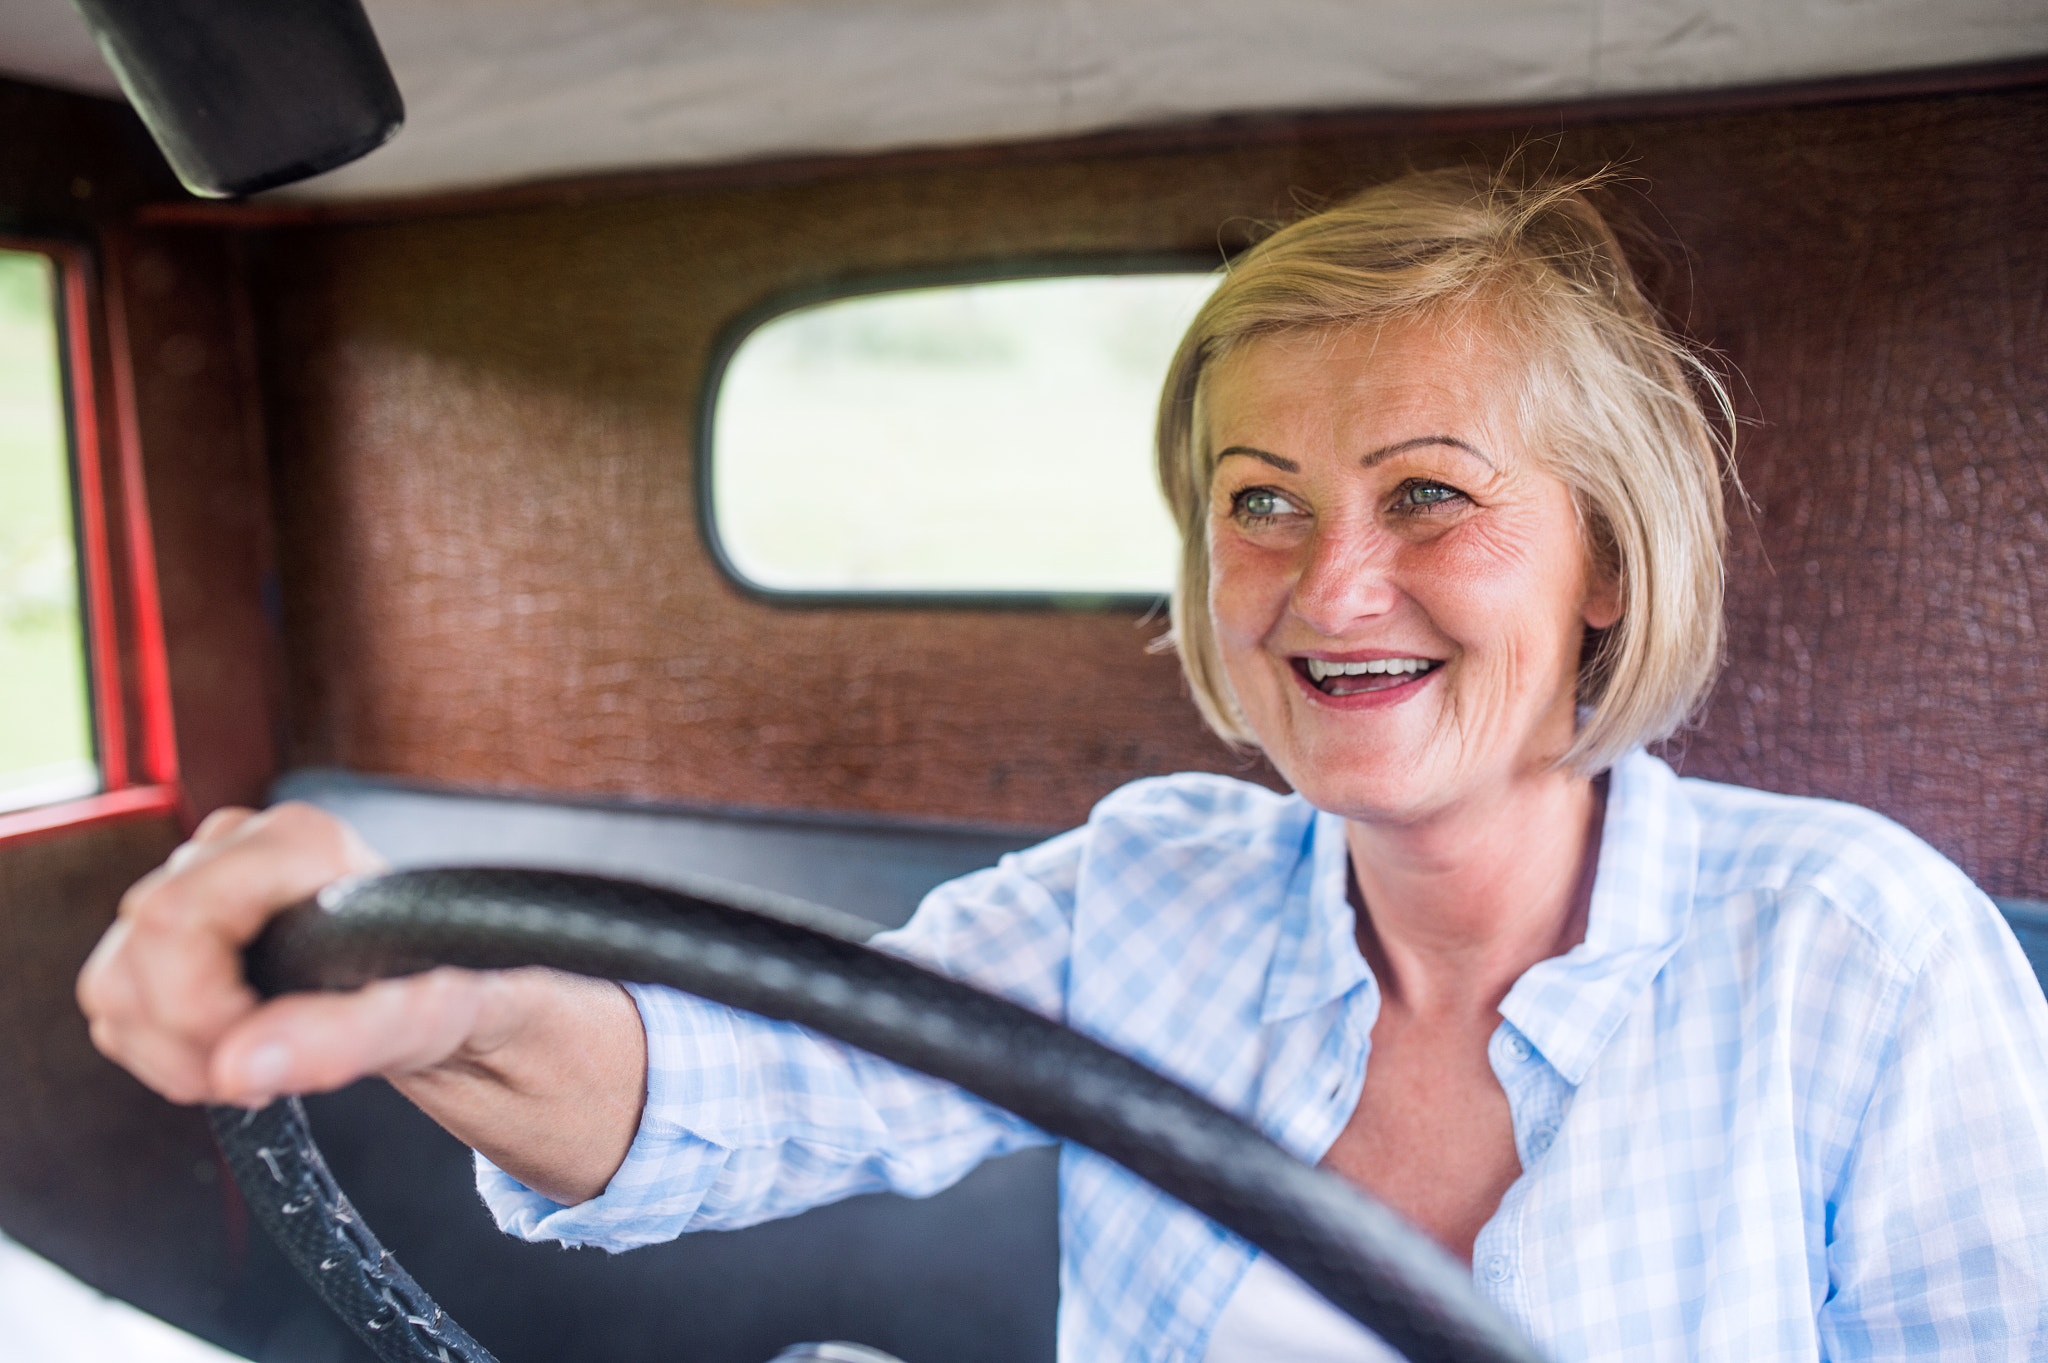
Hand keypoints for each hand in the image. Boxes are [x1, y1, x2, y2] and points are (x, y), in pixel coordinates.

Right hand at [78, 802, 646, 1201]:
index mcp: (309, 845)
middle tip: (259, 1076)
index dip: (194, 1006)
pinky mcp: (191, 927)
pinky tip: (235, 1052)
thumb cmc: (480, 989)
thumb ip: (352, 1034)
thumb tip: (242, 1062)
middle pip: (140, 945)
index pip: (177, 915)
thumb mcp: (446, 1018)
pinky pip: (119, 993)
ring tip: (258, 1066)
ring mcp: (210, 882)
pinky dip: (159, 1045)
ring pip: (117, 973)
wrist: (485, 995)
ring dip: (168, 1047)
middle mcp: (247, 845)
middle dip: (184, 1037)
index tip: (248, 1064)